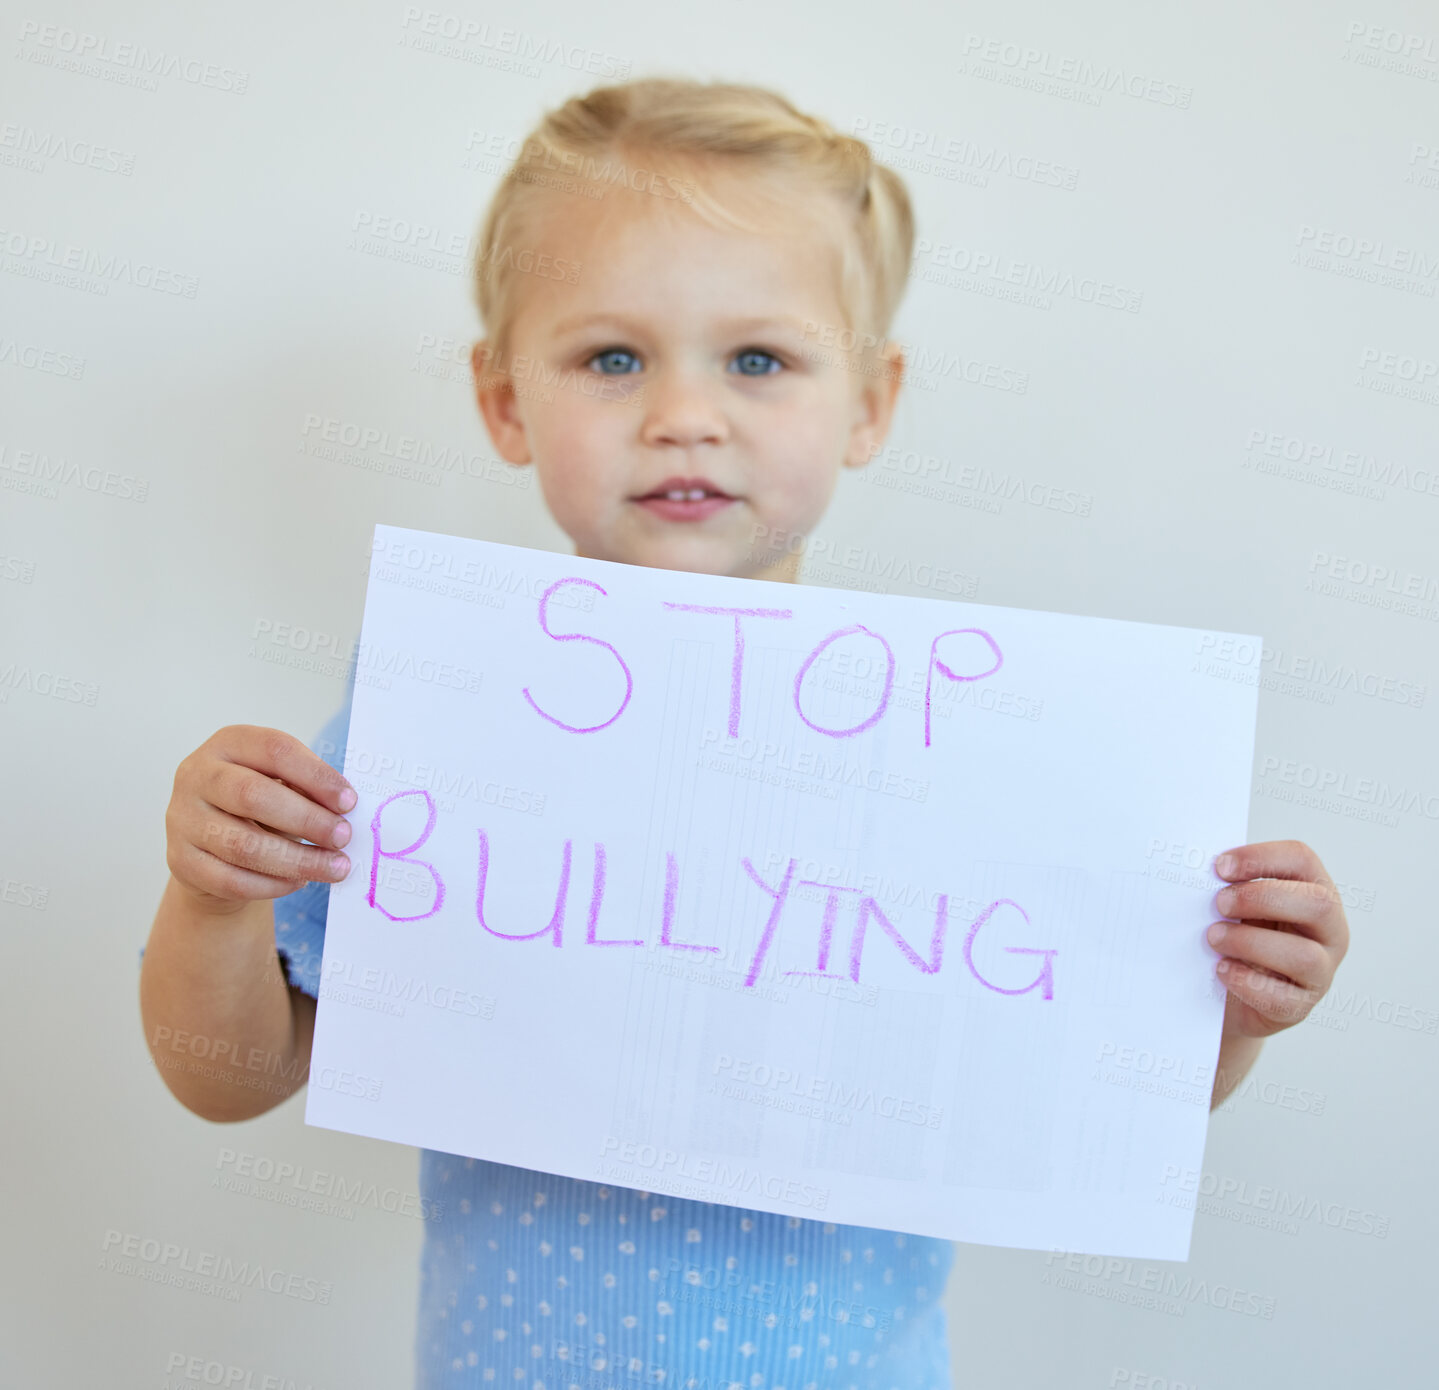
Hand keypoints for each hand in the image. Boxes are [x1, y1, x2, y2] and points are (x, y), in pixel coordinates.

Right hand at [165, 725, 356, 913]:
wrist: (211, 844)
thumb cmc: (258, 805)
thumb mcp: (280, 782)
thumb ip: (307, 788)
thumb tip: (345, 809)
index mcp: (228, 744)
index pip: (275, 750)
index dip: (316, 776)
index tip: (349, 802)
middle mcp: (196, 776)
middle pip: (252, 795)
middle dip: (307, 819)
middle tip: (343, 837)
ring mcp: (182, 820)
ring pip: (242, 845)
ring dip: (297, 860)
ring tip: (335, 867)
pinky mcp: (181, 861)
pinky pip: (231, 880)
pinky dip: (272, 884)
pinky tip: (299, 882)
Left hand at [1208, 839, 1348, 1039]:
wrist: (1231, 997)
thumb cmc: (1238, 940)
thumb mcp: (1241, 908)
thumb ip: (1230, 888)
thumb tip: (1198, 872)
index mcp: (1313, 892)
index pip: (1302, 859)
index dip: (1261, 857)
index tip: (1220, 867)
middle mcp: (1328, 932)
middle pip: (1317, 904)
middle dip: (1261, 898)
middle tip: (1219, 904)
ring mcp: (1321, 973)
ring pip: (1303, 956)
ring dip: (1250, 942)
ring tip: (1213, 938)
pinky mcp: (1300, 1008)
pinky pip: (1282, 999)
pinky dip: (1246, 982)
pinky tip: (1221, 970)